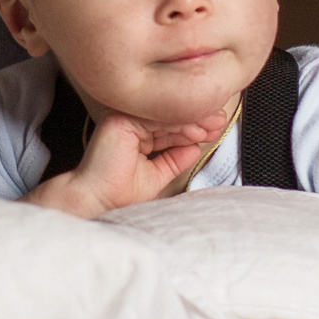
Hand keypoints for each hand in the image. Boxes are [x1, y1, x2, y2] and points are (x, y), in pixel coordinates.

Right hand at [26, 106, 226, 216]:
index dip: (194, 125)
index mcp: (134, 131)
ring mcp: (123, 118)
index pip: (168, 122)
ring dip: (193, 121)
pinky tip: (196, 132)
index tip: (216, 127)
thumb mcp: (157, 175)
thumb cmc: (118, 194)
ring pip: (165, 114)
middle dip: (197, 119)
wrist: (98, 203)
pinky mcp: (120, 121)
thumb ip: (174, 159)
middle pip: (168, 115)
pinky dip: (179, 126)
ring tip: (213, 127)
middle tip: (220, 122)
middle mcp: (128, 122)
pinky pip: (156, 119)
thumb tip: (195, 147)